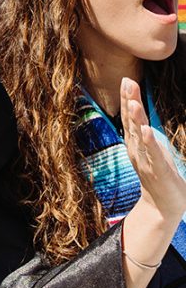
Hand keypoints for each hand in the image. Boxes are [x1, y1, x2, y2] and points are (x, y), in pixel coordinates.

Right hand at [123, 77, 185, 223]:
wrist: (162, 207)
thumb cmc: (159, 177)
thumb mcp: (150, 151)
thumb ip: (144, 135)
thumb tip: (142, 119)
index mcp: (137, 142)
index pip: (131, 117)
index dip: (129, 99)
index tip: (126, 80)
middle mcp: (137, 148)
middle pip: (132, 121)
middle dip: (130, 101)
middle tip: (127, 82)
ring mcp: (146, 160)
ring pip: (140, 136)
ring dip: (136, 119)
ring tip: (134, 103)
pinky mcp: (158, 171)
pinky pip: (152, 155)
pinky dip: (148, 142)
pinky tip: (146, 131)